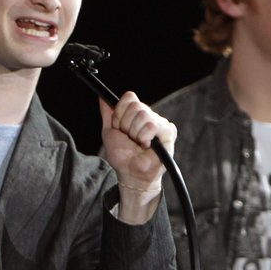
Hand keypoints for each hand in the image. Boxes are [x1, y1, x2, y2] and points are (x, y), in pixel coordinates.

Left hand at [99, 92, 175, 223]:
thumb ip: (107, 114)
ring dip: (135, 133)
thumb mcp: (109, 132)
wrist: (130, 172)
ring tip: (138, 143)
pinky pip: (153, 125)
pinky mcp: (168, 132)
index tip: (119, 128)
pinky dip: (144, 137)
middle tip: (130, 138)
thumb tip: (101, 97)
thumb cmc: (122, 155)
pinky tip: (146, 145)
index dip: (120, 113)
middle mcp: (149, 115)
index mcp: (136, 113)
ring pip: (144, 115)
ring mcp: (160, 122)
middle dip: (126, 125)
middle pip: (135, 106)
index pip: (129, 98)